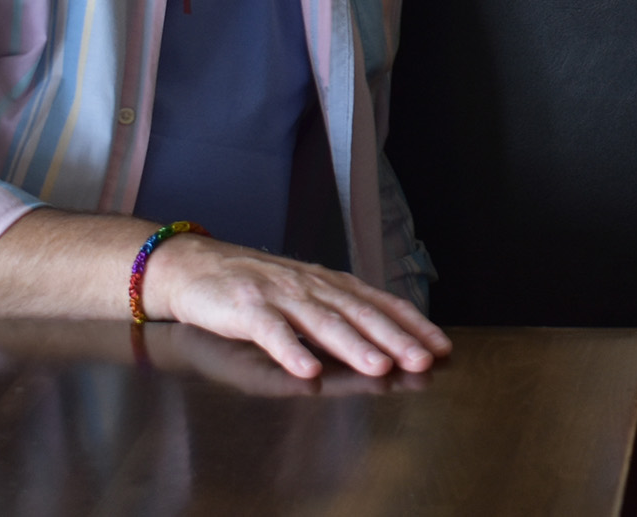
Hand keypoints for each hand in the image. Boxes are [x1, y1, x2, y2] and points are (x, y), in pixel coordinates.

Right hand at [148, 238, 453, 378]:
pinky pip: (272, 333)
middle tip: (423, 361)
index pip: (380, 304)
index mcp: (329, 285)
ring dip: (353, 346)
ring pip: (323, 323)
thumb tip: (387, 337)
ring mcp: (279, 297)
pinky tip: (306, 371)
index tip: (441, 347)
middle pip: (359, 314)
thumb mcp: (305, 294)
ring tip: (379, 367)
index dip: (412, 324)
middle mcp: (312, 287)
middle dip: (395, 338)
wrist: (194, 266)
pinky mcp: (246, 310)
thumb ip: (340, 313)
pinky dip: (291, 352)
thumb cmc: (255, 285)